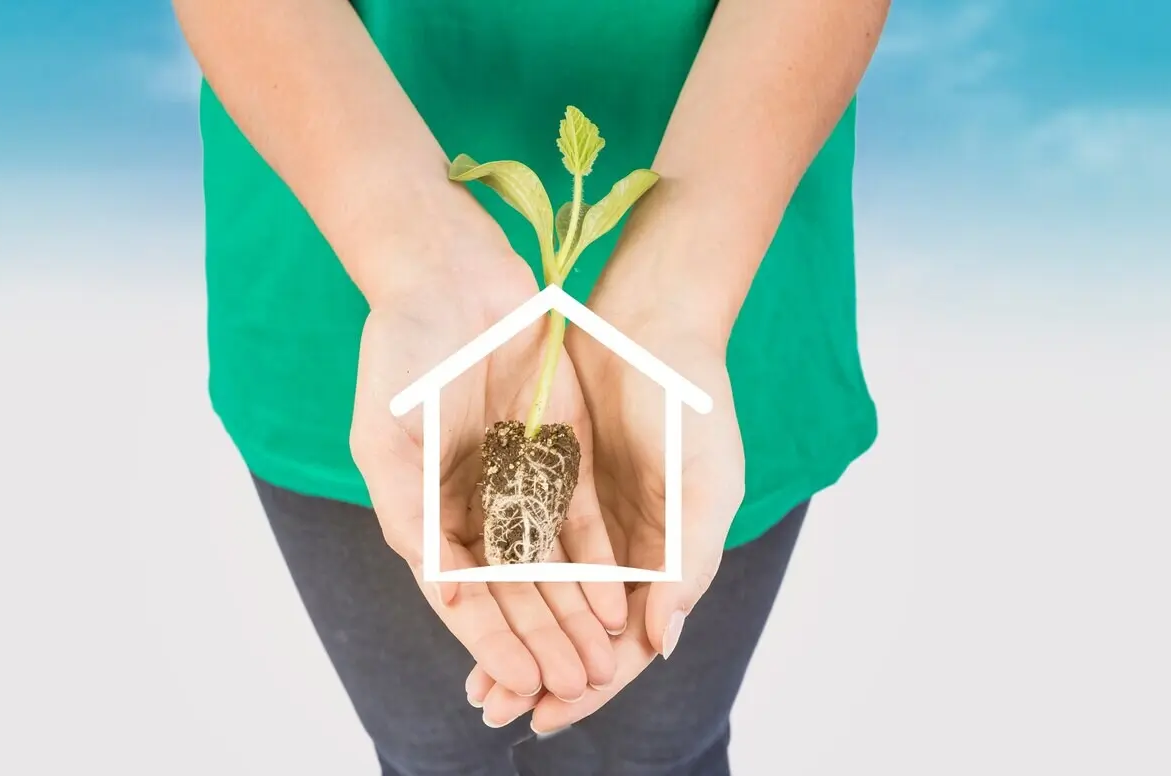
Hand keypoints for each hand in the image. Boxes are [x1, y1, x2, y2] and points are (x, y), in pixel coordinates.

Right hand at [349, 241, 626, 704]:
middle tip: (578, 684)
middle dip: (545, 637)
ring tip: (603, 657)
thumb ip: (411, 513)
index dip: (495, 640)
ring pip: (553, 561)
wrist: (449, 269)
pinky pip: (582, 514)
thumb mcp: (388, 435)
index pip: (463, 593)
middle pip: (514, 588)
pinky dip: (599, 555)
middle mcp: (472, 502)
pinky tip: (620, 592)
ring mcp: (517, 477)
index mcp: (424, 508)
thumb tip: (443, 591)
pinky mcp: (558, 449)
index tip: (525, 681)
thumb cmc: (404, 348)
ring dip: (576, 610)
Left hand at [465, 285, 746, 731]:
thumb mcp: (702, 485)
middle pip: (580, 625)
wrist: (654, 317)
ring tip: (473, 671)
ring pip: (546, 589)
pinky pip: (524, 539)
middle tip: (490, 705)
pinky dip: (502, 573)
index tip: (548, 715)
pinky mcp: (555, 477)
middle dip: (539, 666)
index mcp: (674, 555)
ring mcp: (592, 512)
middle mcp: (631, 543)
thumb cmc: (691, 402)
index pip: (631, 640)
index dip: (593, 681)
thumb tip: (662, 646)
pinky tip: (468, 597)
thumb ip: (685, 563)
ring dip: (515, 630)